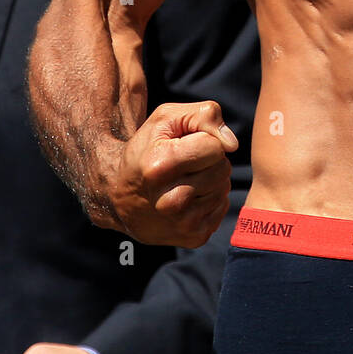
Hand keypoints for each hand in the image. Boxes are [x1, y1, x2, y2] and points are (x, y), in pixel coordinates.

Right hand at [107, 100, 237, 246]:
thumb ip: (204, 116)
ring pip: (224, 187)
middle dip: (210, 160)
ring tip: (185, 179)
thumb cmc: (149, 149)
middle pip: (222, 168)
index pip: (214, 147)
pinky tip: (190, 197)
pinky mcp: (194, 237)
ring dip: (211, 179)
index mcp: (160, 167)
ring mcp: (183, 223)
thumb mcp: (166, 119)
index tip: (184, 145)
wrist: (121, 195)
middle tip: (185, 163)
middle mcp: (170, 201)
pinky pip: (222, 206)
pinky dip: (211, 198)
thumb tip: (232, 144)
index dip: (204, 140)